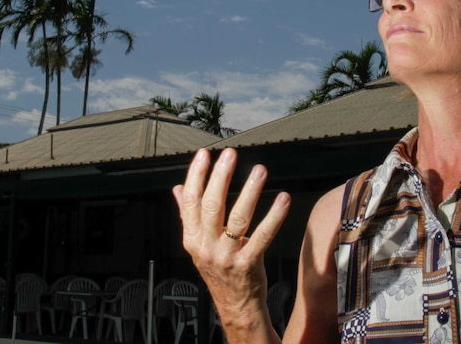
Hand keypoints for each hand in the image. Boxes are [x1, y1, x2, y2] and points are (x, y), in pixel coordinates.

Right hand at [172, 148, 290, 334]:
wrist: (235, 305)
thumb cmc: (219, 270)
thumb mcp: (198, 244)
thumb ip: (188, 216)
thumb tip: (178, 189)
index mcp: (192, 237)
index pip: (190, 201)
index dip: (196, 175)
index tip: (204, 154)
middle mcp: (206, 246)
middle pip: (211, 206)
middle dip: (220, 177)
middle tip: (230, 155)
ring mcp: (226, 256)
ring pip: (237, 218)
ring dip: (250, 191)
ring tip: (259, 170)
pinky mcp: (248, 263)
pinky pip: (262, 236)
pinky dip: (274, 216)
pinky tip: (283, 199)